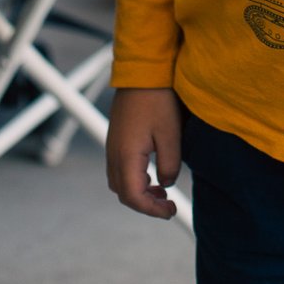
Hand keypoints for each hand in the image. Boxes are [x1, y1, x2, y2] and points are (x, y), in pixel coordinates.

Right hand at [106, 87, 181, 219]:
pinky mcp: (116, 138)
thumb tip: (166, 184)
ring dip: (139, 191)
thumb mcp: (171, 134)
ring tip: (162, 191)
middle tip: (169, 206)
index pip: (133, 197)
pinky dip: (135, 178)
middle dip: (145, 204)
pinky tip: (152, 173)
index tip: (172, 212)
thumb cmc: (158, 100)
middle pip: (124, 193)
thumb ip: (170, 165)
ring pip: (120, 181)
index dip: (152, 210)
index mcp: (126, 156)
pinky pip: (120, 168)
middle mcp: (113, 154)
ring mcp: (112, 145)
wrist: (143, 71)